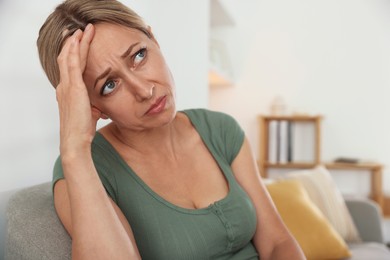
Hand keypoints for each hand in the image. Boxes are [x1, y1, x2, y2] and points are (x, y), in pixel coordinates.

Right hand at [56, 24, 97, 154]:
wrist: (76, 140)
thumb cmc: (83, 129)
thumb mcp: (90, 112)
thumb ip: (93, 104)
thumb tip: (101, 106)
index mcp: (68, 91)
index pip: (71, 67)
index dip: (76, 53)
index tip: (81, 42)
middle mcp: (64, 86)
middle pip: (68, 58)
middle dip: (75, 43)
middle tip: (82, 30)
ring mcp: (67, 86)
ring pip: (69, 57)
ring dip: (76, 42)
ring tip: (83, 30)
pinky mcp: (73, 88)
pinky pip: (72, 64)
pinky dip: (75, 50)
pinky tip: (78, 40)